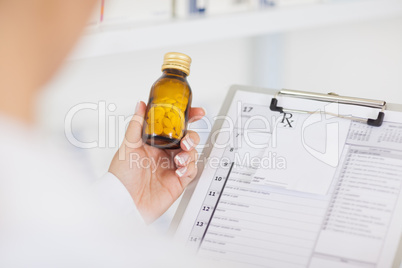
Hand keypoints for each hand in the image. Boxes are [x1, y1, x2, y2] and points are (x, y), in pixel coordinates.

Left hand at [109, 102, 204, 222]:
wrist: (125, 203)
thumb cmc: (121, 177)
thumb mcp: (128, 146)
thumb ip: (137, 125)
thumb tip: (140, 105)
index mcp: (154, 143)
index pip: (174, 127)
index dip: (187, 118)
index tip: (196, 113)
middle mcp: (164, 153)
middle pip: (187, 138)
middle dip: (192, 137)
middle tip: (186, 141)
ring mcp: (172, 167)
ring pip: (191, 153)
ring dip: (189, 154)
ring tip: (179, 160)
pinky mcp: (178, 181)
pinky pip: (191, 171)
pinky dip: (189, 168)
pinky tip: (180, 170)